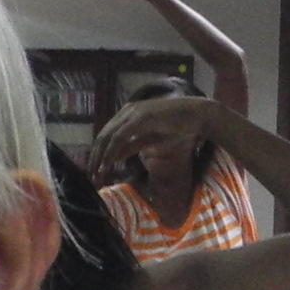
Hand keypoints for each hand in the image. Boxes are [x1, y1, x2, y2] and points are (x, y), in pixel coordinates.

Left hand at [88, 92, 216, 179]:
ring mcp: (132, 113)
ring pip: (107, 137)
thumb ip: (131, 146)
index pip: (106, 135)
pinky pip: (120, 137)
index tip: (95, 171)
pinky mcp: (140, 118)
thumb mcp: (148, 141)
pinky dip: (111, 152)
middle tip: (92, 177)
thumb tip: (113, 158)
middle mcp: (127, 112)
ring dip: (100, 158)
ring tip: (97, 175)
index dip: (98, 153)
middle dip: (95, 158)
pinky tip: (107, 165)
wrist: (197, 116)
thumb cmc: (177, 128)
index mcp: (128, 115)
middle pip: (102, 136)